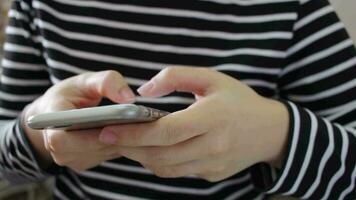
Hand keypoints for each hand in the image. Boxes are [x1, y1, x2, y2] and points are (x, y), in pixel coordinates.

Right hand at [23, 71, 133, 170]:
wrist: (58, 112)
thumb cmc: (71, 94)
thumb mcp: (86, 81)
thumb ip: (106, 82)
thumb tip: (129, 98)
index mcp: (50, 123)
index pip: (64, 138)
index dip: (90, 135)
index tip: (117, 123)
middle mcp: (58, 148)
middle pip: (90, 148)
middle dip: (116, 136)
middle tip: (139, 122)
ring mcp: (71, 158)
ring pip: (103, 152)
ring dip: (123, 140)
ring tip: (141, 125)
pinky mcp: (85, 162)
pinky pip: (108, 154)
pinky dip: (122, 143)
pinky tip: (134, 131)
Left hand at [99, 67, 288, 181]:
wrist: (270, 131)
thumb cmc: (239, 100)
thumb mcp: (211, 78)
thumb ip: (175, 77)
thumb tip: (144, 91)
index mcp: (213, 118)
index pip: (166, 132)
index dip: (134, 133)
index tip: (108, 129)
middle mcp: (213, 146)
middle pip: (160, 155)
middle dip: (128, 148)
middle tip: (107, 137)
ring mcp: (213, 165)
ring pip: (165, 168)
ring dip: (141, 156)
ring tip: (125, 142)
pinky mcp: (212, 174)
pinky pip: (177, 172)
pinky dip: (159, 162)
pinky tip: (151, 149)